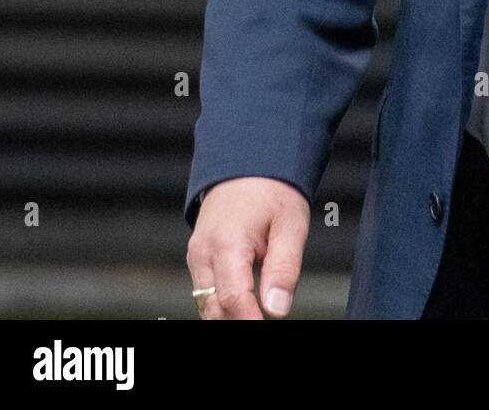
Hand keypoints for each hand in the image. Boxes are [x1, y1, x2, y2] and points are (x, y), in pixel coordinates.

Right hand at [186, 177, 309, 318]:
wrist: (249, 162)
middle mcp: (203, 253)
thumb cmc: (273, 190)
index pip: (234, 299)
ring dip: (228, 316)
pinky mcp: (198, 257)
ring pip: (206, 304)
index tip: (268, 326)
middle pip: (214, 309)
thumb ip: (284, 268)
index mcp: (226, 244)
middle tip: (263, 321)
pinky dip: (222, 304)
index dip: (250, 321)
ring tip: (255, 315)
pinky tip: (245, 308)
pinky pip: (205, 292)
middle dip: (237, 323)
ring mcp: (196, 256)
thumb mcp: (291, 223)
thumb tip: (277, 309)